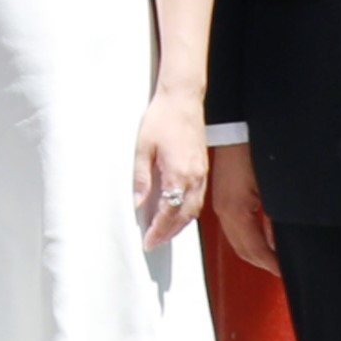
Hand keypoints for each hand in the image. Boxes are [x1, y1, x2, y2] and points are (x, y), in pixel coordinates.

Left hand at [132, 95, 209, 251]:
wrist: (182, 98)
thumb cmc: (162, 118)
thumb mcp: (143, 148)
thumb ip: (141, 178)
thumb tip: (137, 202)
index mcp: (179, 175)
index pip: (168, 213)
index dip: (158, 230)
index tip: (148, 241)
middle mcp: (194, 178)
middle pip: (184, 216)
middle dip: (169, 233)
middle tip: (154, 242)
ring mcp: (202, 174)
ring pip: (194, 209)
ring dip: (180, 225)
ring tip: (164, 233)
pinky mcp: (203, 168)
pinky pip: (198, 198)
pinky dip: (188, 211)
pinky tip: (177, 212)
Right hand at [204, 140, 273, 271]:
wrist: (236, 129)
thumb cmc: (254, 151)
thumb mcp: (273, 190)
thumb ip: (276, 220)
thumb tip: (282, 241)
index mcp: (235, 211)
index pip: (254, 250)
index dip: (271, 264)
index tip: (285, 271)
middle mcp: (225, 212)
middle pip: (243, 250)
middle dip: (263, 263)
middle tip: (282, 269)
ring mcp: (223, 205)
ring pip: (238, 241)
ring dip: (257, 251)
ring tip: (276, 257)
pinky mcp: (225, 198)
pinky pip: (236, 227)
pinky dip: (251, 238)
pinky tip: (265, 237)